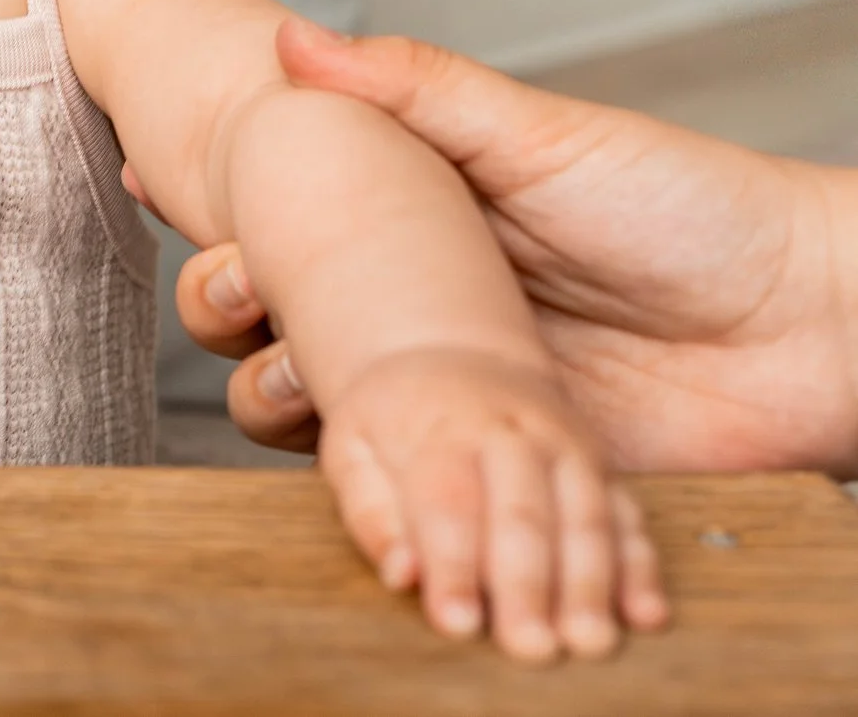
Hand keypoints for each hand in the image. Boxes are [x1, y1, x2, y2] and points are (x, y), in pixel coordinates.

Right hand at [158, 18, 857, 475]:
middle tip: (244, 289)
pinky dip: (357, 484)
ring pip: (306, 411)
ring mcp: (446, 393)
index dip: (218, 221)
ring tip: (302, 377)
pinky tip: (356, 447)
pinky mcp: (489, 472)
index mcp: (411, 227)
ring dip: (274, 396)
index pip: (280, 227)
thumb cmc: (689, 210)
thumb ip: (414, 88)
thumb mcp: (540, 135)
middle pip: (266, 322)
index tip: (173, 192)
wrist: (812, 327)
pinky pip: (393, 491)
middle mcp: (414, 312)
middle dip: (225, 306)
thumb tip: (292, 36)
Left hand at [316, 345, 659, 660]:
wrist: (451, 351)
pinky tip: (647, 616)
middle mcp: (512, 434)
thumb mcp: (352, 448)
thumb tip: (400, 576)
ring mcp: (567, 448)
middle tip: (531, 648)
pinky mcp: (604, 467)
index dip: (454, 568)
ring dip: (592, 585)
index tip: (457, 625)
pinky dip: (642, 568)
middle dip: (528, 585)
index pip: (448, 505)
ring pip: (587, 518)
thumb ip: (370, 513)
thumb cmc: (393, 417)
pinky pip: (630, 518)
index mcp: (440, 428)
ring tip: (591, 643)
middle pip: (524, 514)